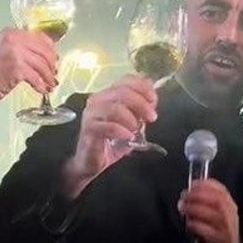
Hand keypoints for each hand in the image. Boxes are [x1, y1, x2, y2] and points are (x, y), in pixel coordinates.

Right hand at [0, 28, 57, 105]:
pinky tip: (41, 90)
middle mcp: (14, 39)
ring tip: (49, 84)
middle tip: (53, 74)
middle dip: (52, 65)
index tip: (54, 59)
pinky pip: (36, 77)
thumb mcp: (3, 50)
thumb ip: (21, 47)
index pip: (41, 37)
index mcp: (11, 32)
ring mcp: (15, 53)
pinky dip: (41, 85)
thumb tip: (44, 54)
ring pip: (43, 65)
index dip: (51, 50)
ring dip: (48, 77)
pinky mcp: (17, 68)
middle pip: (45, 50)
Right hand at [61, 75, 158, 198]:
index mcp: (109, 95)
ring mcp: (92, 114)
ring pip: (115, 108)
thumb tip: (152, 101)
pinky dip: (121, 131)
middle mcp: (98, 100)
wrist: (90, 162)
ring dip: (131, 119)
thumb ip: (140, 111)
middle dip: (142, 104)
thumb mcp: (130, 124)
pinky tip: (128, 137)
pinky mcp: (89, 129)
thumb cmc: (110, 142)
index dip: (143, 87)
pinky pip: (107, 126)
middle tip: (152, 117)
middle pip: (123, 92)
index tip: (153, 100)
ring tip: (136, 130)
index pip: (127, 80)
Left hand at [178, 179, 241, 242]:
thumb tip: (186, 196)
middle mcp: (230, 216)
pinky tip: (189, 224)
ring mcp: (227, 229)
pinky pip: (210, 232)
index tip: (192, 184)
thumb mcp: (214, 218)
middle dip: (199, 195)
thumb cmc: (218, 236)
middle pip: (217, 200)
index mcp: (229, 207)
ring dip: (196, 208)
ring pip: (214, 214)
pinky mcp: (221, 242)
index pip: (221, 190)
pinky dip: (198, 226)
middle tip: (184, 197)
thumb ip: (204, 205)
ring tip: (183, 208)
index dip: (206, 184)